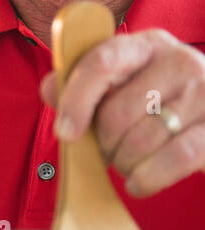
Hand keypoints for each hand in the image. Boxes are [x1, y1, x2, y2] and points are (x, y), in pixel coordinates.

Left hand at [40, 28, 204, 196]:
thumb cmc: (156, 104)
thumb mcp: (121, 87)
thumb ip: (81, 87)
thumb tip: (50, 89)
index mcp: (146, 45)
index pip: (102, 63)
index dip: (76, 100)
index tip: (65, 133)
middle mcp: (180, 61)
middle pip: (116, 114)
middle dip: (103, 144)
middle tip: (108, 151)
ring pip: (141, 141)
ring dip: (124, 163)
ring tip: (128, 162)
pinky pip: (174, 159)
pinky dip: (147, 178)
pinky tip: (139, 183)